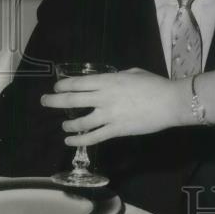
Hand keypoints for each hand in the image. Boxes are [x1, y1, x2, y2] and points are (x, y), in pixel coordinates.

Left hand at [41, 68, 190, 146]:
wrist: (170, 102)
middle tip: (45, 101)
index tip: (56, 88)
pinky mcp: (116, 130)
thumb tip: (108, 82)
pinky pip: (93, 137)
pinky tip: (71, 140)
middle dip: (54, 101)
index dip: (63, 86)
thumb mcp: (133, 73)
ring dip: (68, 124)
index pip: (78, 83)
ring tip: (64, 126)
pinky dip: (79, 140)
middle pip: (72, 100)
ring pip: (80, 122)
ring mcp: (109, 115)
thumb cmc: (154, 84)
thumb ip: (117, 77)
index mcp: (108, 81)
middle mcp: (104, 97)